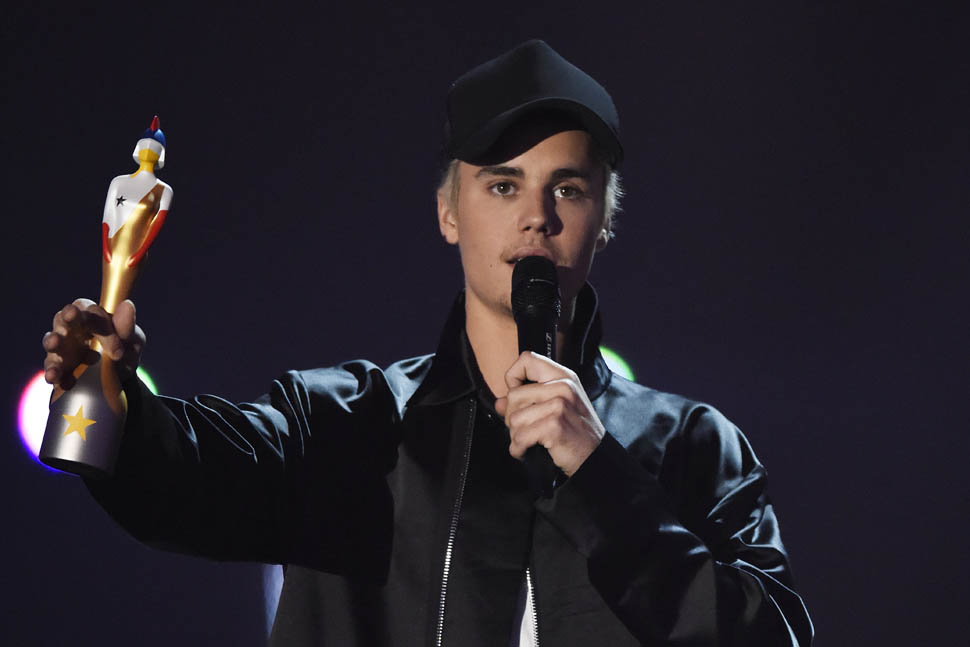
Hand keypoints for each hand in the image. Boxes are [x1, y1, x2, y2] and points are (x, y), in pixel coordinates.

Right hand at [42, 298, 143, 389]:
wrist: (121, 379)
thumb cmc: (125, 351)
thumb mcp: (132, 341)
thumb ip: (127, 327)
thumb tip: (127, 305)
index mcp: (93, 317)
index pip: (93, 312)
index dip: (103, 324)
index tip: (117, 350)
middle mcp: (73, 328)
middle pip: (65, 316)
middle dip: (68, 316)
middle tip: (71, 315)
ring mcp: (62, 347)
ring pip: (52, 339)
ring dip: (53, 341)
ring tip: (55, 344)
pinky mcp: (56, 366)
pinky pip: (50, 367)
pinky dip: (52, 371)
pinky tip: (54, 376)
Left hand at [494, 352, 604, 476]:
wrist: (596, 458)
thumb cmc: (576, 434)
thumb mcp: (556, 409)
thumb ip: (526, 401)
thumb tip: (499, 403)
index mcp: (564, 377)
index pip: (527, 359)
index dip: (514, 377)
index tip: (518, 396)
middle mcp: (563, 386)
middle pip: (514, 395)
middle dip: (512, 417)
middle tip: (524, 429)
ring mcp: (559, 405)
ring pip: (514, 418)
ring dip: (515, 436)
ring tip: (528, 442)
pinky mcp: (554, 425)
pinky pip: (520, 437)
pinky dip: (518, 449)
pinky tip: (526, 451)